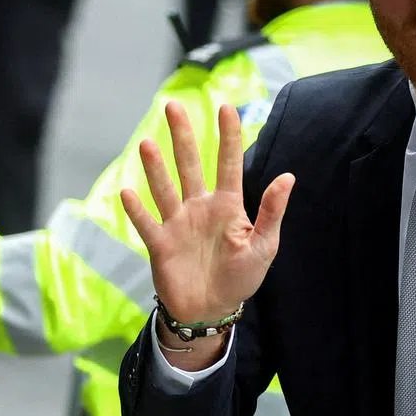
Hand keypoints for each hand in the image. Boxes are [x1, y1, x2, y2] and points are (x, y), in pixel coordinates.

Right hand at [121, 102, 294, 325]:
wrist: (212, 310)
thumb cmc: (242, 277)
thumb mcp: (264, 245)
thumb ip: (272, 211)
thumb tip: (289, 176)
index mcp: (228, 205)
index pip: (228, 164)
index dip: (227, 136)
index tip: (226, 107)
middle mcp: (200, 207)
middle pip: (189, 165)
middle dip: (182, 136)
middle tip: (172, 105)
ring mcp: (178, 223)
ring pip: (165, 189)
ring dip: (155, 168)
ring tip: (146, 143)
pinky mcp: (160, 244)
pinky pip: (146, 223)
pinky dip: (137, 210)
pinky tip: (127, 191)